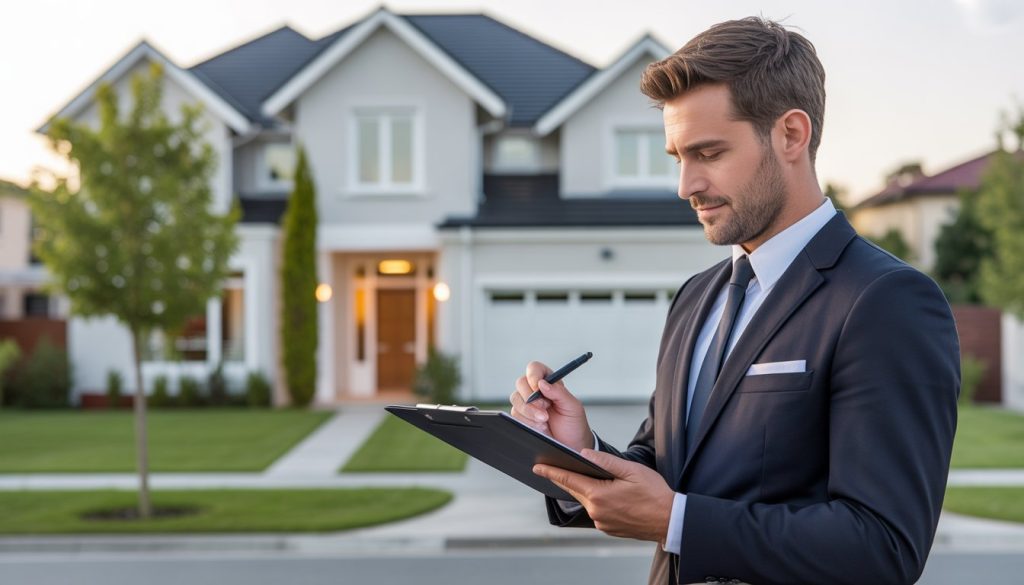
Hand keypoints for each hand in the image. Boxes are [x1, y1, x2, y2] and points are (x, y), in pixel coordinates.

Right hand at [509, 361, 592, 451]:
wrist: (570, 445)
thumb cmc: (573, 424)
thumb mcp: (572, 407)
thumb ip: (559, 393)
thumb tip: (542, 384)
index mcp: (550, 382)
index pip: (535, 369)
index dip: (533, 375)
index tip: (538, 387)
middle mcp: (536, 390)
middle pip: (521, 382)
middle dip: (531, 397)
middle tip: (544, 408)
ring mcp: (527, 403)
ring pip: (516, 400)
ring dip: (530, 412)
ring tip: (545, 421)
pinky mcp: (522, 417)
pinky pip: (515, 415)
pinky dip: (528, 421)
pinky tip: (540, 427)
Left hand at [534, 449, 673, 542]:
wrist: (670, 521)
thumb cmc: (654, 493)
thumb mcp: (631, 471)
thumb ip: (605, 462)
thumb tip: (582, 454)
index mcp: (599, 495)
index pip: (568, 480)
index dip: (551, 472)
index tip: (536, 467)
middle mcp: (596, 511)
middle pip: (575, 490)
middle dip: (565, 478)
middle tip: (554, 466)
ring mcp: (601, 522)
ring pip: (586, 500)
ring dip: (584, 489)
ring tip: (585, 476)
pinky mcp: (608, 528)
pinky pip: (596, 510)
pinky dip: (595, 500)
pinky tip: (603, 492)